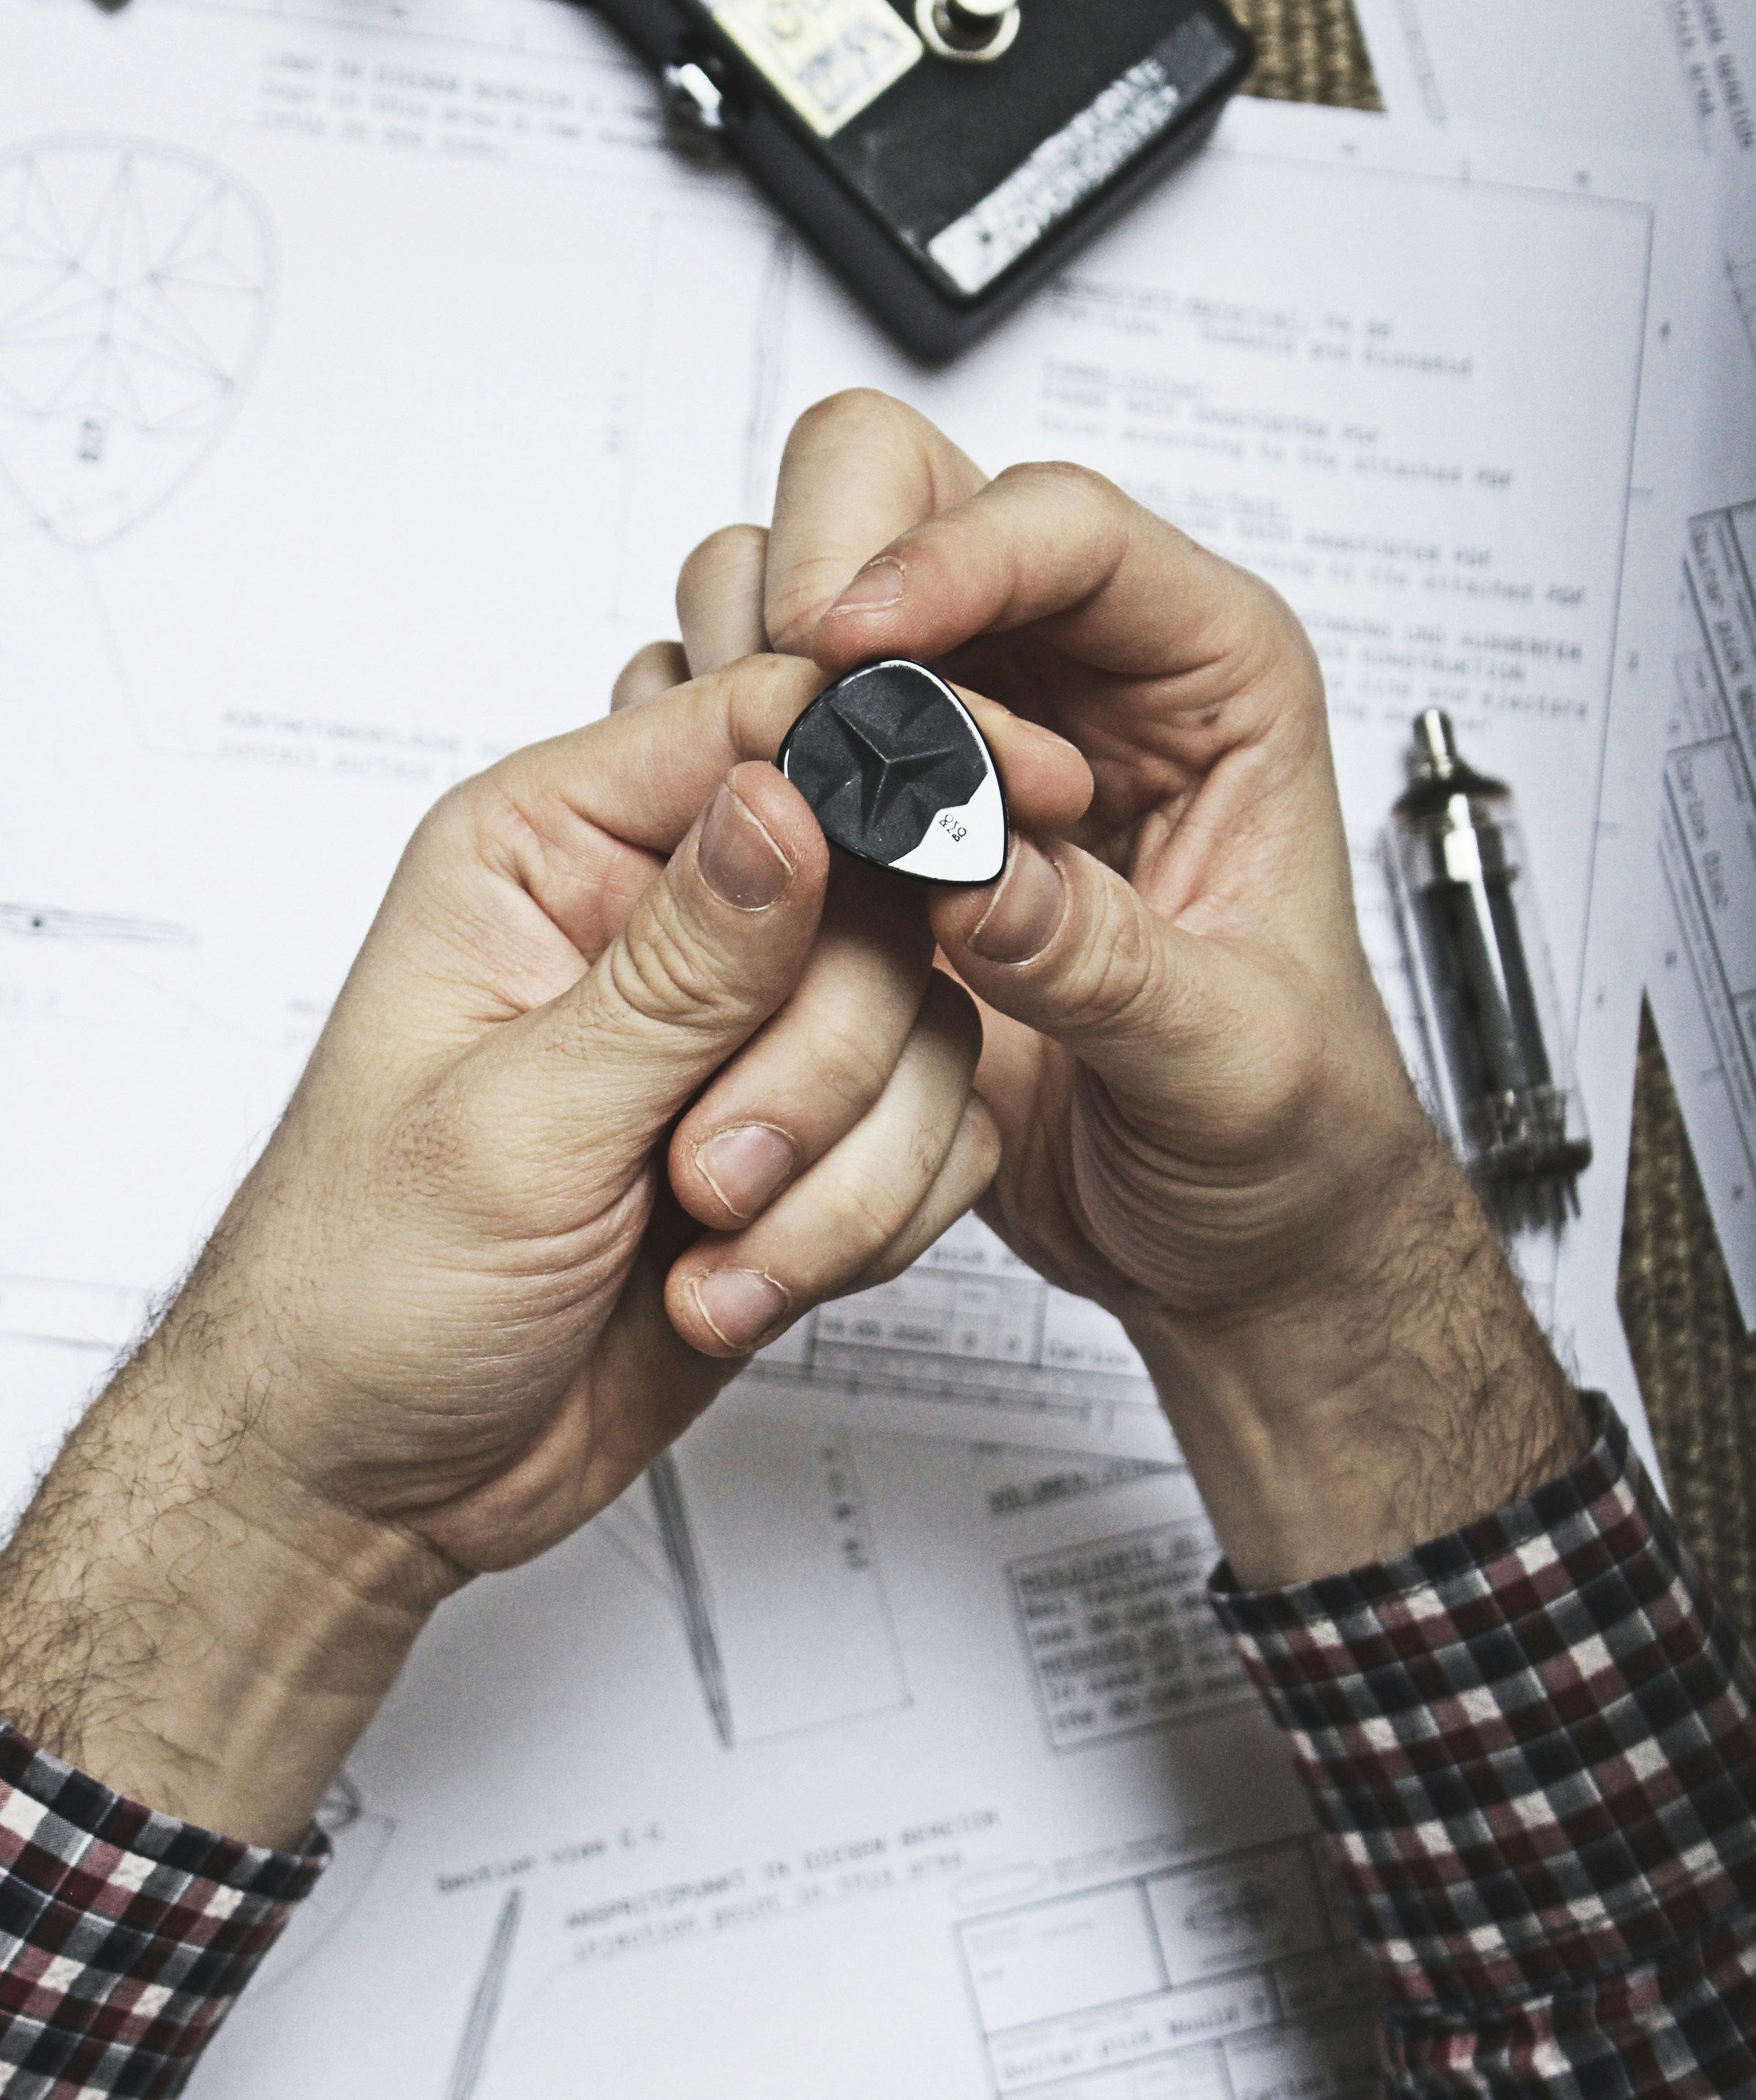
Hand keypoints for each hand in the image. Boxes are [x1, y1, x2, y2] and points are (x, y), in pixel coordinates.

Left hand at [0, 654, 1082, 1842]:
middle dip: (818, 1065)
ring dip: (836, 1168)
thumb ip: (676, 966)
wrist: (377, 1472)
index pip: (756, 723)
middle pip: (872, 896)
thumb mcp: (515, 1122)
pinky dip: (861, 1223)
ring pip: (921, 1026)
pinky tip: (736, 1282)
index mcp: (549, 854)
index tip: (1008, 791)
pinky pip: (932, 1134)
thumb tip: (787, 800)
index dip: (895, 745)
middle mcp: (659, 924)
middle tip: (706, 1173)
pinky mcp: (803, 1139)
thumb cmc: (364, 1288)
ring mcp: (740, 1036)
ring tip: (708, 1247)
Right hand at [641, 391, 1586, 1587]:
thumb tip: (973, 877)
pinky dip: (720, 772)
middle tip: (783, 688)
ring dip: (758, 672)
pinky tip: (732, 868)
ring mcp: (958, 746)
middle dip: (825, 567)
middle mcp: (1075, 685)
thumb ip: (1105, 966)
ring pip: (802, 596)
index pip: (1069, 531)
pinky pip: (758, 734)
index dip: (951, 555)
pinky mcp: (873, 829)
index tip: (852, 639)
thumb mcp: (1232, 1069)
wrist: (1234, 1242)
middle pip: (909, 496)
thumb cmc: (1288, 1136)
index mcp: (1211, 687)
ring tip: (760, 802)